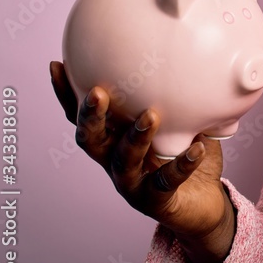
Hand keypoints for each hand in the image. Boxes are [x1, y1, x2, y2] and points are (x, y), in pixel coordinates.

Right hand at [50, 61, 234, 262]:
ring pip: (123, 162)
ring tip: (150, 115)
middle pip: (91, 140)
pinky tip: (197, 147)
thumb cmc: (186, 155)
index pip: (84, 117)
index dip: (67, 95)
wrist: (203, 202)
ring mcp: (133, 183)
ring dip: (134, 137)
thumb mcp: (182, 122)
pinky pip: (167, 180)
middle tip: (98, 93)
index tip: (59, 65)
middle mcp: (115, 161)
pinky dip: (182, 164)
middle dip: (91, 117)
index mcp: (114, 139)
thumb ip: (177, 97)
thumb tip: (190, 59)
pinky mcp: (156, 200)